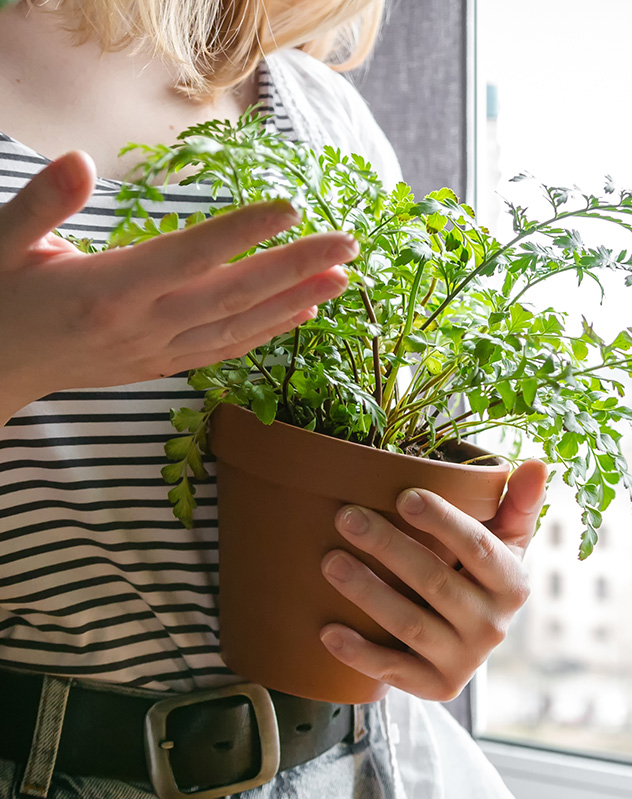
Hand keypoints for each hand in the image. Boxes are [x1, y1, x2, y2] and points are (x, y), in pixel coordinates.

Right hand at [0, 150, 352, 414]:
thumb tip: (78, 160)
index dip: (242, 233)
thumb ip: (41, 204)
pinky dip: (265, 334)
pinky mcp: (161, 365)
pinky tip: (299, 314)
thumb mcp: (1, 244)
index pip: (189, 256)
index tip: (291, 209)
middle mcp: (142, 325)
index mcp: (107, 290)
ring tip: (341, 278)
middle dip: (294, 268)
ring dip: (293, 303)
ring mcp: (156, 351)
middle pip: (232, 294)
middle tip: (348, 243)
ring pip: (237, 328)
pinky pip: (224, 350)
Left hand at [319, 459, 547, 700]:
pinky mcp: (435, 685)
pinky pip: (394, 672)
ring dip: (368, 593)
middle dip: (388, 547)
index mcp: (511, 584)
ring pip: (410, 625)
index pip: (479, 548)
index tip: (405, 495)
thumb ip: (518, 503)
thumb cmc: (479, 572)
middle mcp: (493, 626)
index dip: (443, 521)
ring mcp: (464, 661)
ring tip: (329, 561)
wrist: (468, 636)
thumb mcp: (505, 540)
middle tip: (346, 517)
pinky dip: (361, 654)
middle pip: (436, 582)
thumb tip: (538, 465)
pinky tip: (328, 630)